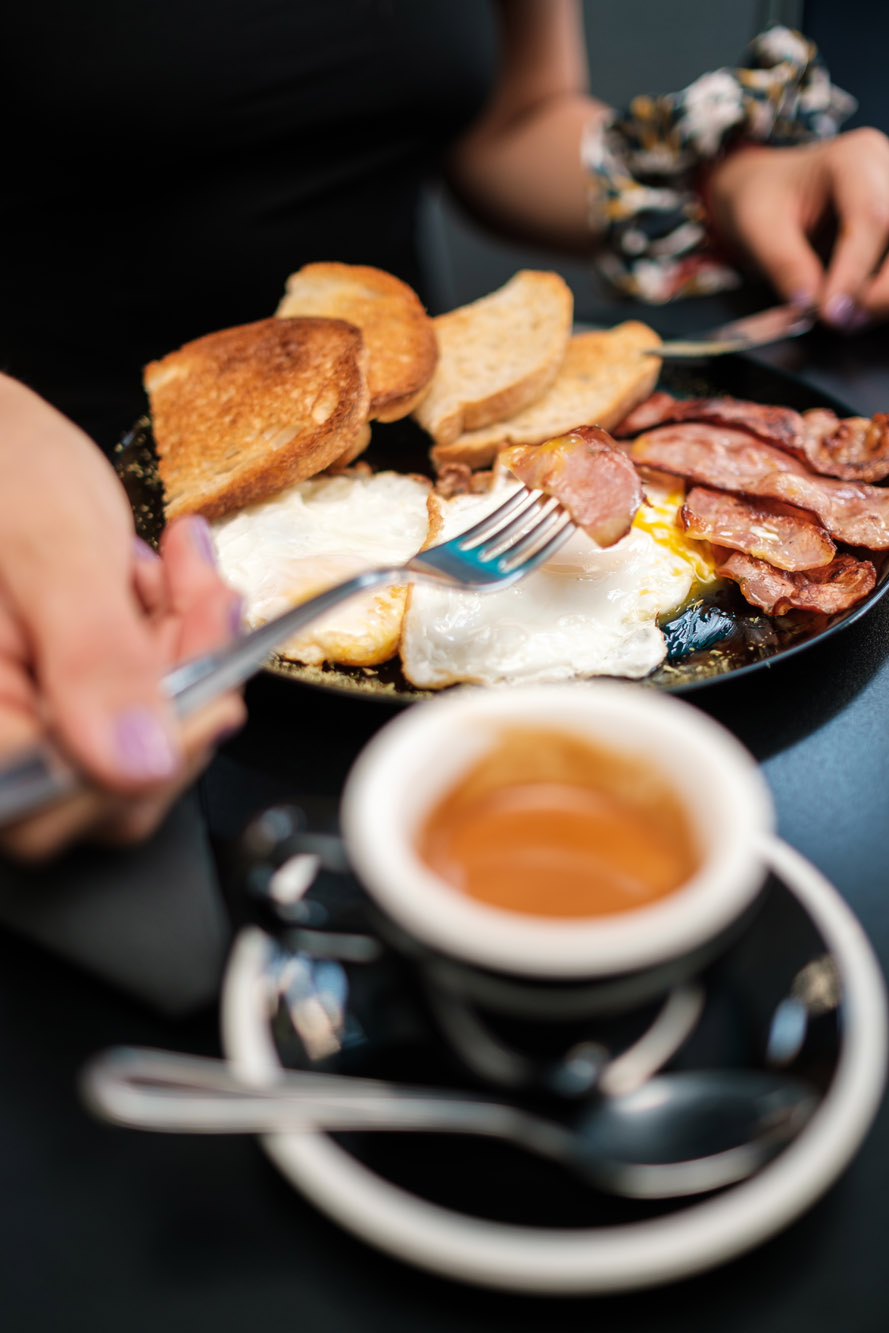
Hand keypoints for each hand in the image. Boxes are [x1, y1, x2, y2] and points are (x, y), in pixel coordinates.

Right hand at [0, 376, 244, 861]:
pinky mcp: (67, 692)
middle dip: (183, 684)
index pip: (65, 798)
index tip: (213, 684)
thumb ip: (93, 657)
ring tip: (186, 570)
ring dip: (187, 651)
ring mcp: (33, 714)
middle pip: (116, 782)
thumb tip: (139, 764)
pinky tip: (171, 576)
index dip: (155, 751)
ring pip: (143, 739)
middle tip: (208, 600)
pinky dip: (175, 636)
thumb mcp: (51, 548)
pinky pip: (143, 699)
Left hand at [706, 127, 888, 330]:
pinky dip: (882, 292)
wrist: (768, 190)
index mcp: (852, 159)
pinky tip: (861, 307)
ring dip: (884, 295)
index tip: (832, 313)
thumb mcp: (759, 228)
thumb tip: (810, 304)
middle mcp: (886, 171)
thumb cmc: (763, 199)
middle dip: (881, 290)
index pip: (871, 217)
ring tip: (850, 319)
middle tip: (844, 321)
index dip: (855, 272)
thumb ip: (786, 265)